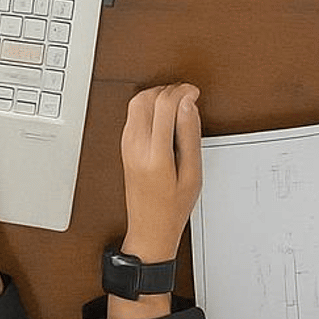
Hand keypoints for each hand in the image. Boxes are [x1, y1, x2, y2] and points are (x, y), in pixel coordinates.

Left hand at [110, 83, 203, 318]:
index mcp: (154, 154)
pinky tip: (166, 116)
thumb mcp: (193, 174)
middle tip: (187, 96)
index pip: (163, 104)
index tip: (194, 93)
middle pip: (146, 97)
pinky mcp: (124, 146)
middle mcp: (135, 146)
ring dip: (158, 96)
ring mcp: (127, 145)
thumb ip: (190, 136)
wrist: (149, 228)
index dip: (181, 91)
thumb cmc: (172, 208)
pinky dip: (150, 106)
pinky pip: (133, 114)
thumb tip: (189, 106)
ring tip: (178, 104)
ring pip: (136, 102)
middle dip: (169, 90)